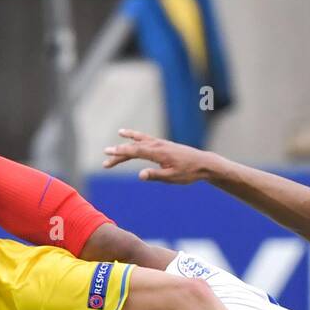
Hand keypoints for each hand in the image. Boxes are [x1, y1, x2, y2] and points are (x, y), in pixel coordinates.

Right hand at [101, 129, 216, 183]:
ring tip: (119, 132)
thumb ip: (155, 176)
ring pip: (142, 140)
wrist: (203, 163)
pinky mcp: (165, 145)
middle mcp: (158, 145)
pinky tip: (137, 138)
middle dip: (119, 151)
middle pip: (134, 146)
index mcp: (158, 153)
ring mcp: (162, 144)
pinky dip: (140, 137)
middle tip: (105, 156)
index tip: (108, 154)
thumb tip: (139, 176)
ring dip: (130, 138)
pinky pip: (149, 139)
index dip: (120, 152)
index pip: (135, 151)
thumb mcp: (172, 177)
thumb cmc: (188, 172)